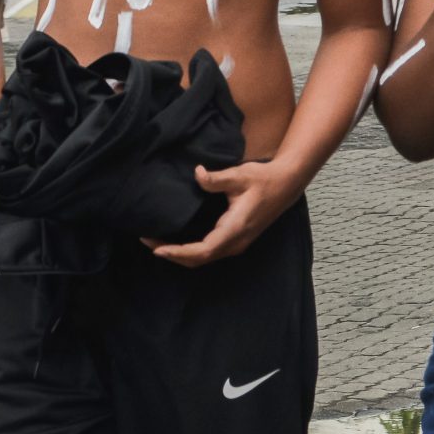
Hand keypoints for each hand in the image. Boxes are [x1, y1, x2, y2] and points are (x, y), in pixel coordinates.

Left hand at [151, 160, 304, 266]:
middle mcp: (236, 242)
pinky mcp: (236, 240)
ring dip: (180, 254)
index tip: (157, 248)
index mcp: (235, 228)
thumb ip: (216, 178)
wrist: (286, 184)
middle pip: (199, 259)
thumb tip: (196, 174)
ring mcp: (237, 244)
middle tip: (147, 242)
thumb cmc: (263, 179)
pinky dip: (190, 251)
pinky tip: (176, 242)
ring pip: (204, 259)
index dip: (179, 252)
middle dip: (173, 255)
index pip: (203, 250)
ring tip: (157, 243)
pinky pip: (209, 252)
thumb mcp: (239, 175)